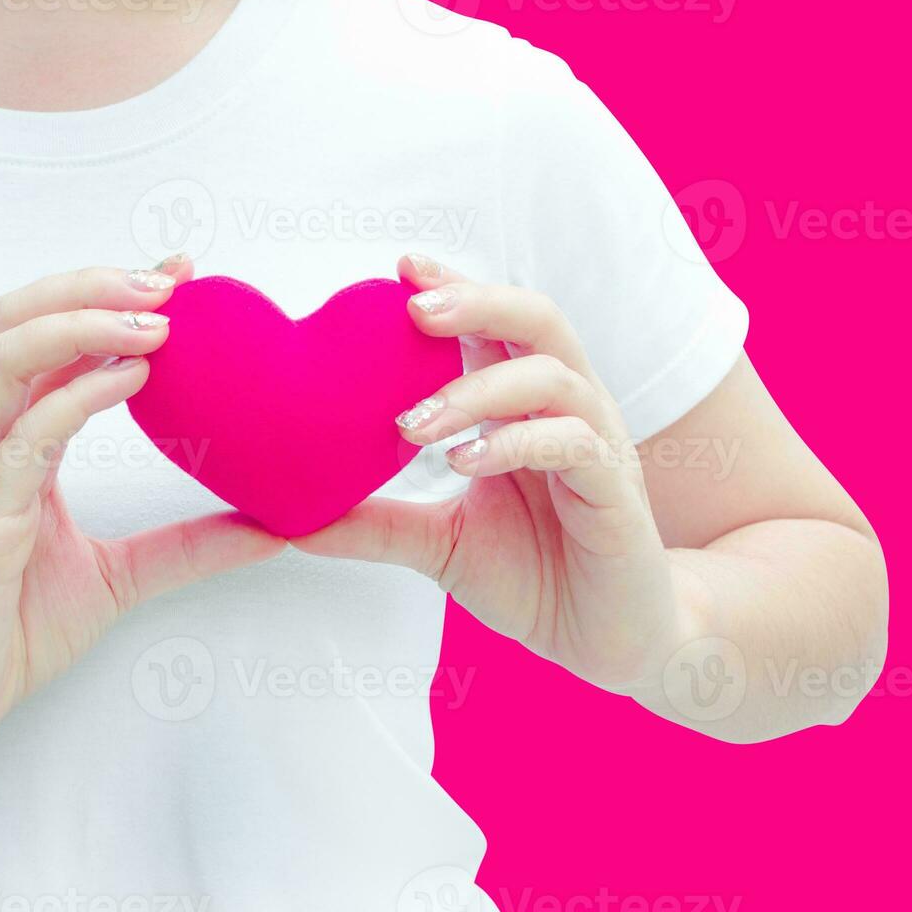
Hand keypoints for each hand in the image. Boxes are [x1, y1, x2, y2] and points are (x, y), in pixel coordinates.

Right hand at [0, 258, 284, 750]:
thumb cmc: (8, 629)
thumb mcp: (117, 579)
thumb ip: (184, 547)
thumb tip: (270, 531)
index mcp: (6, 444)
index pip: (44, 339)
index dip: (103, 293)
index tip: (180, 272)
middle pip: (10, 322)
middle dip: (87, 285)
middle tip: (169, 280)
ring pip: (1, 363)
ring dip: (79, 325)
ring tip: (155, 321)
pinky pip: (19, 447)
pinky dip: (74, 400)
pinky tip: (132, 381)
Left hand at [295, 254, 679, 691]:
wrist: (607, 641)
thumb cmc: (535, 577)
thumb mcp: (439, 546)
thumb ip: (377, 525)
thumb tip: (294, 522)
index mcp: (526, 409)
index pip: (495, 327)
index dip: (456, 289)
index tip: (400, 270)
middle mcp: (568, 412)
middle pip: (538, 320)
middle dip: (477, 302)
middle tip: (413, 309)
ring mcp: (599, 447)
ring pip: (553, 376)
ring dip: (477, 390)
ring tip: (412, 425)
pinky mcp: (617, 492)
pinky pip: (574, 443)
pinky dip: (515, 443)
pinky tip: (464, 462)